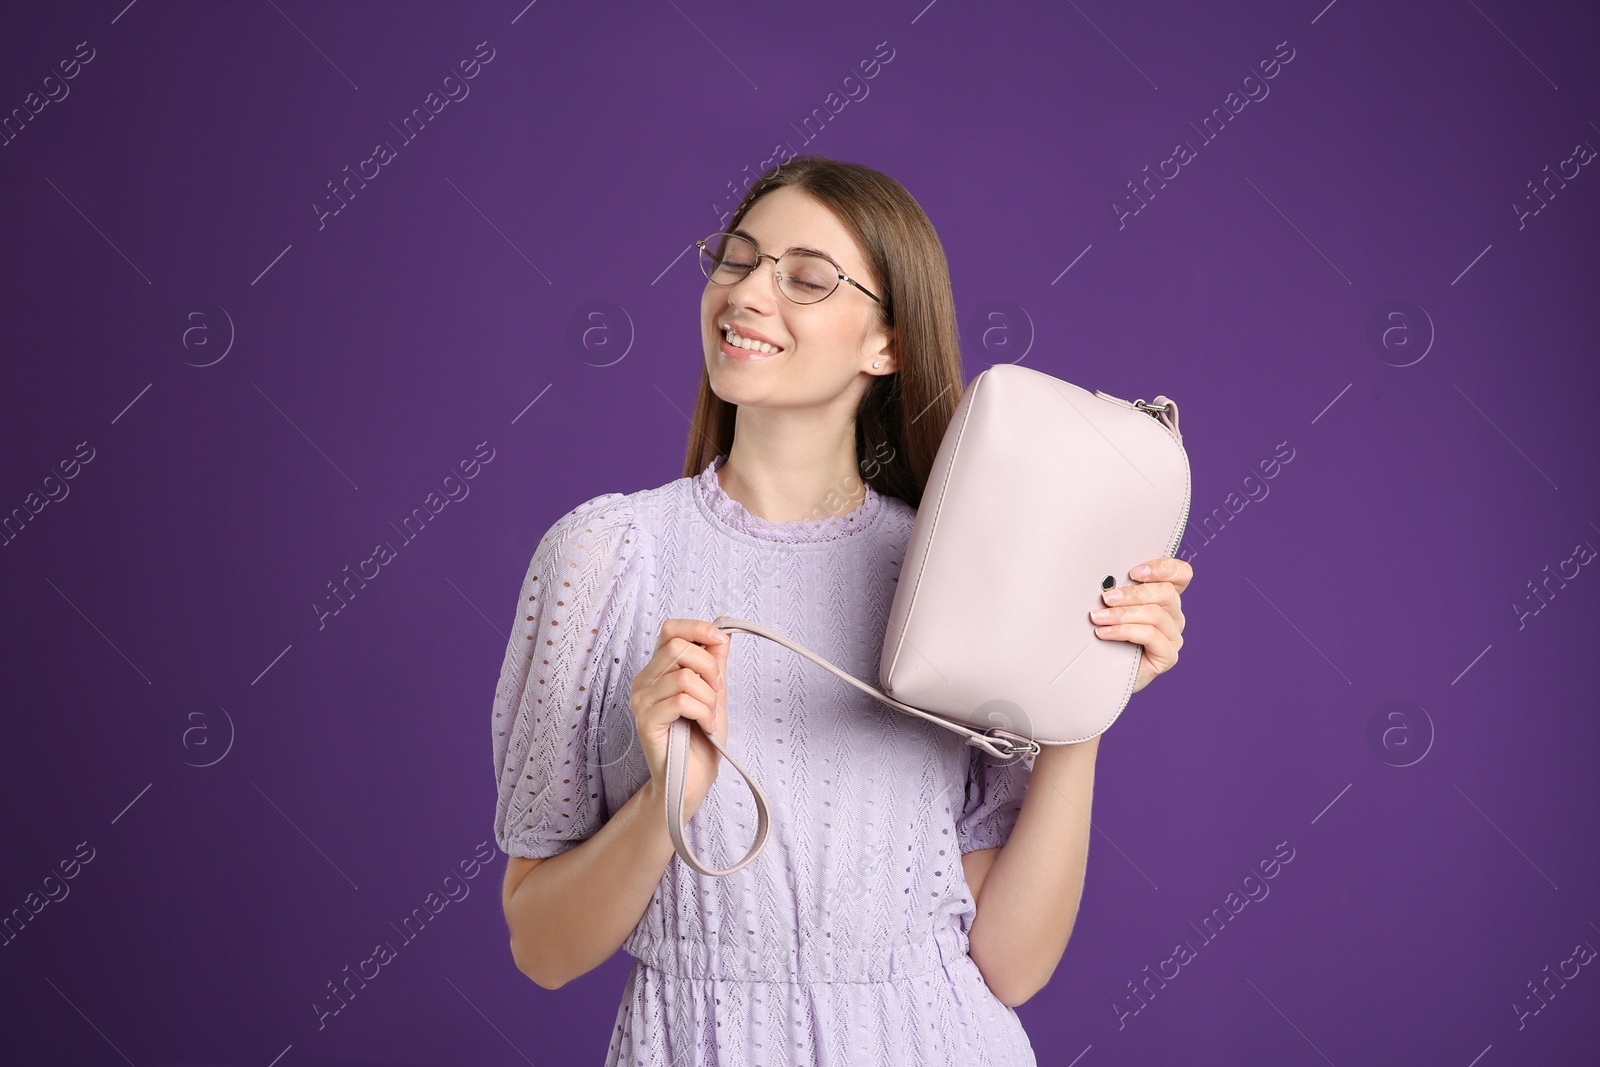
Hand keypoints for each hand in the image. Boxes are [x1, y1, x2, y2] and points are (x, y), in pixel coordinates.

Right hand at [629, 618, 730, 819]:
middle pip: (679, 647)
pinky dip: (703, 713)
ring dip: (709, 698)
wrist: (693, 779)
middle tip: (717, 693)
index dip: (698, 629)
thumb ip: (715, 660)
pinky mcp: (646, 721)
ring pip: (684, 676)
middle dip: (711, 668)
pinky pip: (681, 701)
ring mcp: (641, 701)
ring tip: (710, 717)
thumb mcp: (715, 691)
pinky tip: (705, 727)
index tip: (721, 642)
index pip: (670, 629)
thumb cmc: (700, 738)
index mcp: (659, 669)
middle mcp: (644, 681)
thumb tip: (722, 627)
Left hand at [1089, 556, 1191, 693]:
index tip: (1133, 573)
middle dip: (1133, 593)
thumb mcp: (1113, 607)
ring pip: (1156, 615)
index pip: (1181, 574)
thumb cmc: (1105, 634)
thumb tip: (1107, 577)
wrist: (1100, 672)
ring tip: (1097, 617)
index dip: (1163, 568)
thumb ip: (1119, 590)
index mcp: (1165, 598)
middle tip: (1106, 598)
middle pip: (1166, 594)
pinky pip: (1151, 636)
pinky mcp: (1168, 656)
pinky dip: (1123, 631)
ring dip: (1122, 614)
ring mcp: (1173, 637)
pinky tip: (1104, 633)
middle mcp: (1174, 616)